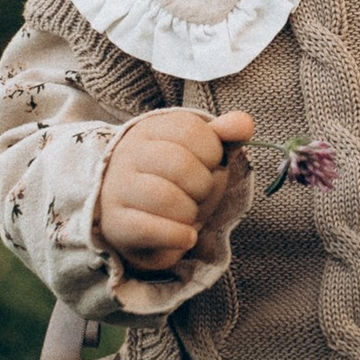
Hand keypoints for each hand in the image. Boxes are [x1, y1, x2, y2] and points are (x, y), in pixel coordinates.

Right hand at [97, 107, 252, 270]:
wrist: (136, 217)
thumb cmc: (174, 181)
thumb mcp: (200, 154)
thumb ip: (225, 136)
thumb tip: (244, 124)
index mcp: (150, 129)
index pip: (191, 131)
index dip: (212, 154)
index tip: (207, 167)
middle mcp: (128, 154)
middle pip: (180, 165)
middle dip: (203, 186)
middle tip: (198, 195)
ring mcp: (117, 188)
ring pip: (165, 198)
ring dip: (190, 212)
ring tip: (188, 215)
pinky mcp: (115, 223)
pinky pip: (150, 230)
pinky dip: (179, 236)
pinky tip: (186, 236)